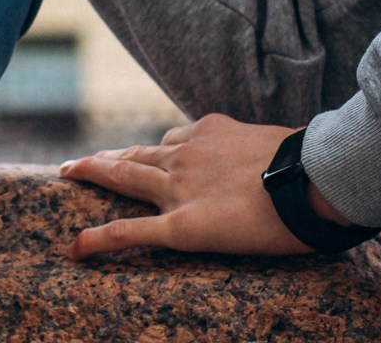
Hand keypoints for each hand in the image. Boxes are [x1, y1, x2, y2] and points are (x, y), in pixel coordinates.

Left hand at [60, 113, 350, 259]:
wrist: (312, 180)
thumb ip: (261, 152)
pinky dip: (98, 239)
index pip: (175, 139)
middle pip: (137, 154)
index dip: (158, 149)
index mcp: (211, 133)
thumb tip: (276, 162)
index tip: (148, 154)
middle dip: (108, 157)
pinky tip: (76, 247)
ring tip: (68, 174)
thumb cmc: (309, 164)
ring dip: (92, 173)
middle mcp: (187, 155)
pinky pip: (129, 232)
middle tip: (83, 161)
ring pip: (123, 177)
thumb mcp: (279, 143)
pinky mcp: (180, 226)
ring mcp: (179, 188)